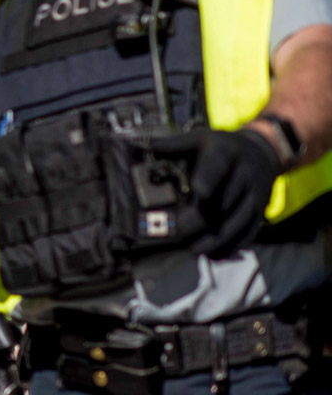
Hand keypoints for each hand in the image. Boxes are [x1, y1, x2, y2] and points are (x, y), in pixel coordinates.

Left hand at [146, 128, 279, 257]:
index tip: (197, 190)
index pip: (218, 165)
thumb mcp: (198, 139)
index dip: (209, 178)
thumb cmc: (220, 148)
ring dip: (216, 239)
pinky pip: (249, 233)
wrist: (263, 153)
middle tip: (175, 233)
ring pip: (238, 222)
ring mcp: (255, 196)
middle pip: (224, 202)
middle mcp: (244, 175)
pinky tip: (212, 255)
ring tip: (192, 249)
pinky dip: (232, 247)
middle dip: (200, 220)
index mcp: (225, 152)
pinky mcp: (260, 213)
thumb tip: (131, 143)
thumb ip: (170, 145)